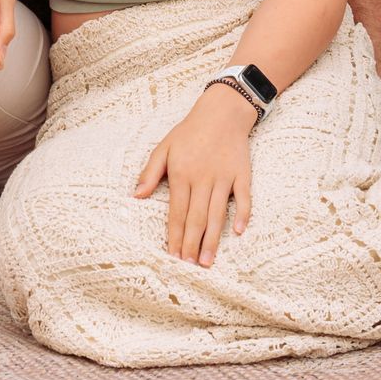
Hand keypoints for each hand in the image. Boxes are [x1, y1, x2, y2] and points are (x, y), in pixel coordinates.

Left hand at [133, 83, 259, 265]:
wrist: (221, 112)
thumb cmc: (188, 132)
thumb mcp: (163, 147)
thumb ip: (149, 172)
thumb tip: (135, 196)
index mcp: (181, 173)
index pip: (177, 212)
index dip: (175, 235)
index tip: (173, 256)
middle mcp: (202, 178)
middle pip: (196, 218)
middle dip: (192, 244)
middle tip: (190, 266)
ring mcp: (224, 177)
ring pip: (217, 214)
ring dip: (213, 239)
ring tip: (208, 261)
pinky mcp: (242, 174)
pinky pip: (244, 198)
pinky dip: (242, 214)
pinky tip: (238, 231)